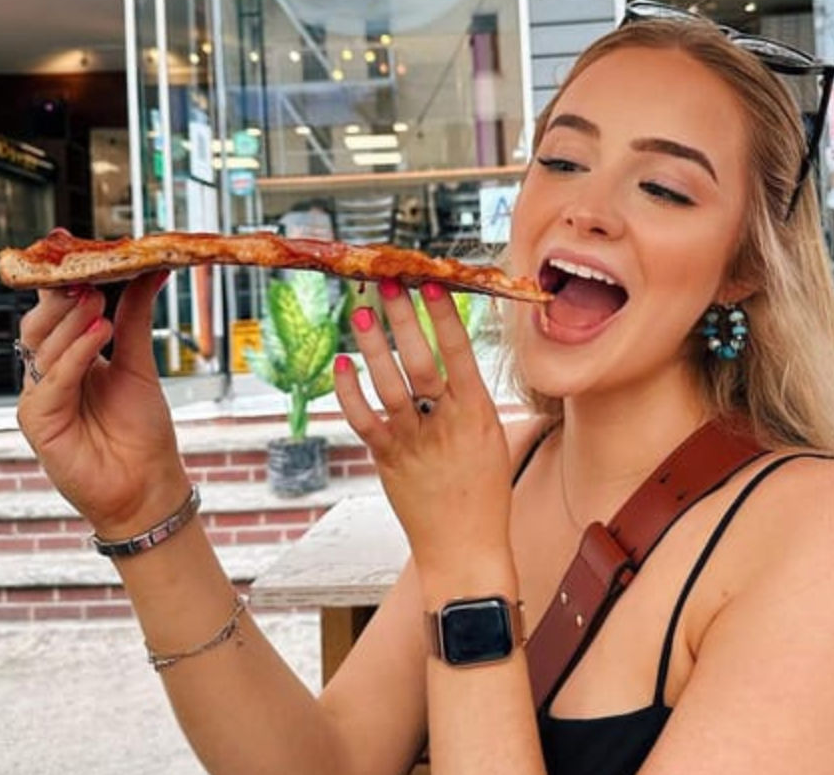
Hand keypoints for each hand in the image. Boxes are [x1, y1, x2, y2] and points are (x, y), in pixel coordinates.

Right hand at [15, 271, 188, 539]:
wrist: (148, 482)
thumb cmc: (143, 429)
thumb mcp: (139, 363)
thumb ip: (135, 317)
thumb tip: (152, 268)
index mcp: (69, 356)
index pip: (54, 309)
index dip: (59, 278)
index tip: (69, 240)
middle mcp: (49, 373)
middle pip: (40, 323)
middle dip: (62, 296)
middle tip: (87, 273)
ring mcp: (40, 396)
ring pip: (42, 347)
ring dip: (70, 321)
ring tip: (97, 302)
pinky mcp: (39, 421)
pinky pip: (52, 380)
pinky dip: (74, 355)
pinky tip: (97, 335)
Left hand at [333, 279, 514, 595]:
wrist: (466, 548)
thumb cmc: (484, 491)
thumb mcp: (492, 437)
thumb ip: (469, 398)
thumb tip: (453, 358)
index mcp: (477, 412)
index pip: (459, 353)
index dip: (442, 317)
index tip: (430, 284)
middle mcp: (445, 423)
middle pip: (421, 361)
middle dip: (403, 320)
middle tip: (388, 284)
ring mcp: (414, 442)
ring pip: (389, 386)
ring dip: (374, 347)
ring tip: (360, 313)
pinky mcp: (388, 460)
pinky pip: (364, 421)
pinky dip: (349, 393)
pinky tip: (342, 365)